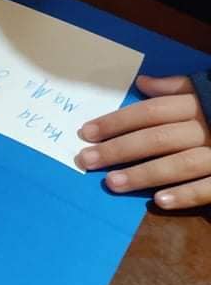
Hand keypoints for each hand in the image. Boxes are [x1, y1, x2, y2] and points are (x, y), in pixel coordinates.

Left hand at [76, 75, 210, 209]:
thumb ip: (179, 86)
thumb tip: (143, 82)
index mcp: (199, 103)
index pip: (149, 112)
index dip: (116, 122)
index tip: (86, 132)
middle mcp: (209, 126)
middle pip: (157, 138)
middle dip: (118, 150)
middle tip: (86, 160)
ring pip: (180, 164)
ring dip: (144, 174)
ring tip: (112, 183)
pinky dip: (186, 195)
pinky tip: (160, 202)